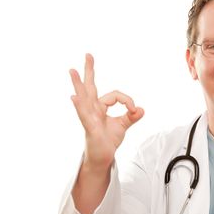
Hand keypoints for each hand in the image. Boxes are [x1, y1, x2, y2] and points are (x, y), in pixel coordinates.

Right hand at [69, 53, 143, 169]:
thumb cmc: (107, 141)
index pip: (115, 96)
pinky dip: (80, 106)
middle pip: (90, 87)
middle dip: (89, 70)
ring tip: (71, 70)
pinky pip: (84, 115)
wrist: (102, 158)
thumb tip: (141, 109)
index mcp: (100, 107)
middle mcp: (92, 109)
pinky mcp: (89, 128)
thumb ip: (131, 116)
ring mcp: (89, 117)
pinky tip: (74, 97)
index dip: (127, 100)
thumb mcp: (122, 126)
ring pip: (84, 98)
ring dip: (78, 84)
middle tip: (88, 55)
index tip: (134, 109)